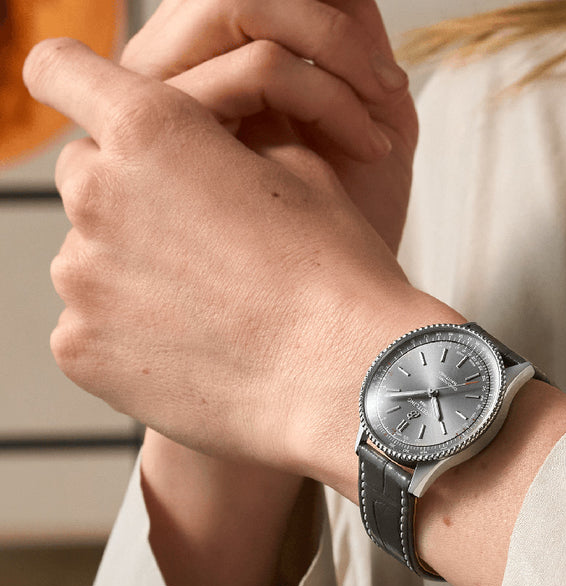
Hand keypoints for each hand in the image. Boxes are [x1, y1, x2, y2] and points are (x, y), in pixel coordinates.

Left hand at [24, 39, 451, 490]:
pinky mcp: (80, 350)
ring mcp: (83, 281)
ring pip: (91, 259)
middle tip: (199, 240)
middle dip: (130, 196)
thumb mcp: (301, 176)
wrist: (345, 377)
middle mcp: (98, 196)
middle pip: (86, 177)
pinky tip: (194, 351)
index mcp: (151, 130)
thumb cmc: (336, 276)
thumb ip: (228, 145)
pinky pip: (92, 327)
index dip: (82, 87)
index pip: (62, 70)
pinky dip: (130, 335)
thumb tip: (203, 153)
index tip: (107, 118)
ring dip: (134, 272)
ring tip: (210, 309)